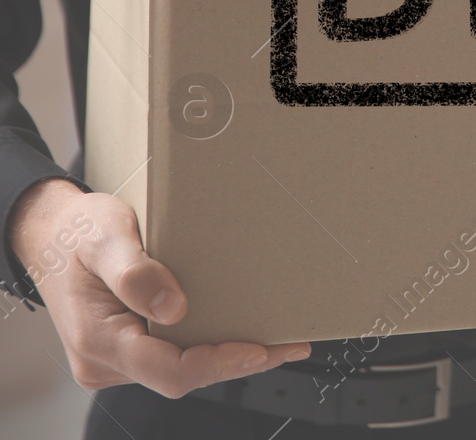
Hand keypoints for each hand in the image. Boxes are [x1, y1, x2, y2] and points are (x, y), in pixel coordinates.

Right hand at [9, 178, 310, 397]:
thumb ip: (135, 272)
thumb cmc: (79, 231)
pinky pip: (172, 358)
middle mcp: (103, 360)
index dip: (218, 363)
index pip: (168, 369)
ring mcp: (114, 359)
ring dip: (227, 358)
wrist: (53, 234)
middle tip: (289, 345)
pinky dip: (209, 349)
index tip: (262, 349)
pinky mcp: (126, 350)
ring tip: (280, 342)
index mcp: (97, 340)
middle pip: (180, 376)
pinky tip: (243, 335)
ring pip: (178, 370)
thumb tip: (173, 309)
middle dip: (236, 363)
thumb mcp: (105, 237)